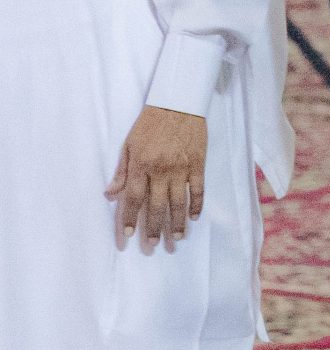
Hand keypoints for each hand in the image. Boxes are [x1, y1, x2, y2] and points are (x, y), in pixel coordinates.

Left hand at [105, 106, 207, 250]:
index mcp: (141, 165)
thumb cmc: (150, 123)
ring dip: (177, 223)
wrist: (179, 103)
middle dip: (154, 228)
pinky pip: (199, 189)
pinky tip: (194, 217)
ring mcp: (182, 169)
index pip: (133, 198)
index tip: (128, 235)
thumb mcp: (129, 144)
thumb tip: (110, 194)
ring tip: (177, 239)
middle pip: (157, 205)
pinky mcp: (198, 165)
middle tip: (154, 245)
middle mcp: (161, 171)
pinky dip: (197, 205)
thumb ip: (121, 171)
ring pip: (179, 202)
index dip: (130, 218)